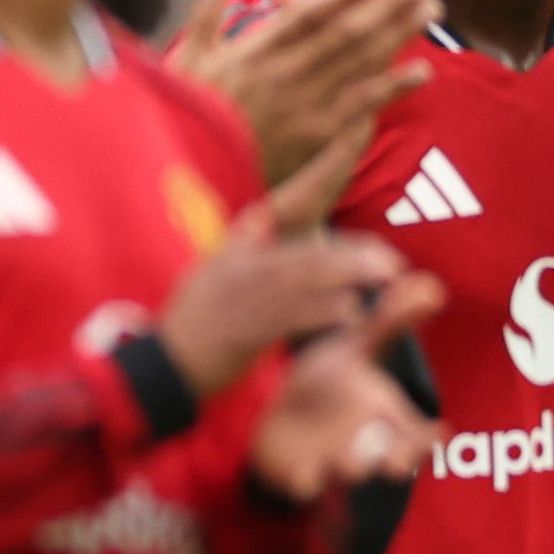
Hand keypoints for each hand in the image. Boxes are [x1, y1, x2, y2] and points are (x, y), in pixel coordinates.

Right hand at [157, 202, 404, 393]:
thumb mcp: (209, 271)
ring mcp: (241, 302)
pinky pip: (290, 318)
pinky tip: (350, 311)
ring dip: (346, 278)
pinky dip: (321, 313)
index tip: (355, 185)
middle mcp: (240, 272)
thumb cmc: (190, 323)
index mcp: (234, 253)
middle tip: (391, 261)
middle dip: (351, 255)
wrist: (161, 368)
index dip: (316, 192)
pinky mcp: (244, 334)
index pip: (282, 213)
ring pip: (303, 282)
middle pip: (305, 254)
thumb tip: (267, 213)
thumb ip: (242, 243)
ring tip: (383, 278)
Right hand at [168, 0, 435, 185]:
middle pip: (345, 32)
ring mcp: (303, 105)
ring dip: (399, 34)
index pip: (305, 13)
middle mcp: (284, 72)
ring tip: (431, 10)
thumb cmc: (185, 117)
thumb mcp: (185, 62)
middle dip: (388, 5)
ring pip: (359, 62)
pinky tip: (422, 71)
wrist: (188, 176)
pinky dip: (391, 89)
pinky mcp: (315, 136)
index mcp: (253, 51)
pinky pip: (360, 107)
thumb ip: (204, 15)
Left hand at [245, 287, 445, 502]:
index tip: (439, 433)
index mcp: (386, 416)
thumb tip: (429, 285)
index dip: (431, 436)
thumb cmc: (329, 382)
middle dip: (397, 460)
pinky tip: (304, 474)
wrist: (281, 415)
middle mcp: (369, 444)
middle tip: (396, 464)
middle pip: (392, 459)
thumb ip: (388, 323)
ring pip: (351, 472)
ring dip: (352, 469)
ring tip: (349, 463)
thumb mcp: (354, 349)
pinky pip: (306, 485)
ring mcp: (336, 463)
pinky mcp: (301, 475)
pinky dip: (306, 481)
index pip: (421, 432)